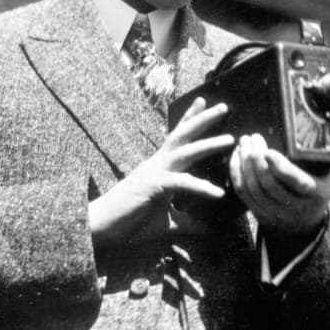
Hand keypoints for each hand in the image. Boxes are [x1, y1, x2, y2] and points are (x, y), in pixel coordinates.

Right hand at [88, 99, 233, 250]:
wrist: (100, 228)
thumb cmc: (130, 221)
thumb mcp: (167, 222)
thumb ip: (187, 222)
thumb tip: (206, 228)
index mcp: (161, 166)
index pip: (178, 137)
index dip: (190, 118)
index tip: (204, 101)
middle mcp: (158, 163)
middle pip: (184, 135)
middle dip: (203, 119)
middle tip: (224, 106)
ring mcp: (155, 172)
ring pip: (185, 151)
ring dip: (208, 144)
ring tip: (230, 139)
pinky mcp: (153, 186)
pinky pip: (181, 183)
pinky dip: (201, 187)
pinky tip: (217, 193)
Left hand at [228, 133, 329, 242]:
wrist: (305, 223)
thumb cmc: (319, 185)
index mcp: (316, 192)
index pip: (296, 182)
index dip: (281, 168)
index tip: (269, 151)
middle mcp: (295, 206)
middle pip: (269, 184)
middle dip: (256, 159)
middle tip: (254, 137)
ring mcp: (275, 212)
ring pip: (253, 189)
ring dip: (245, 164)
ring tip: (245, 142)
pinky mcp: (258, 212)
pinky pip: (243, 193)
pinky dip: (236, 174)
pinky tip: (237, 156)